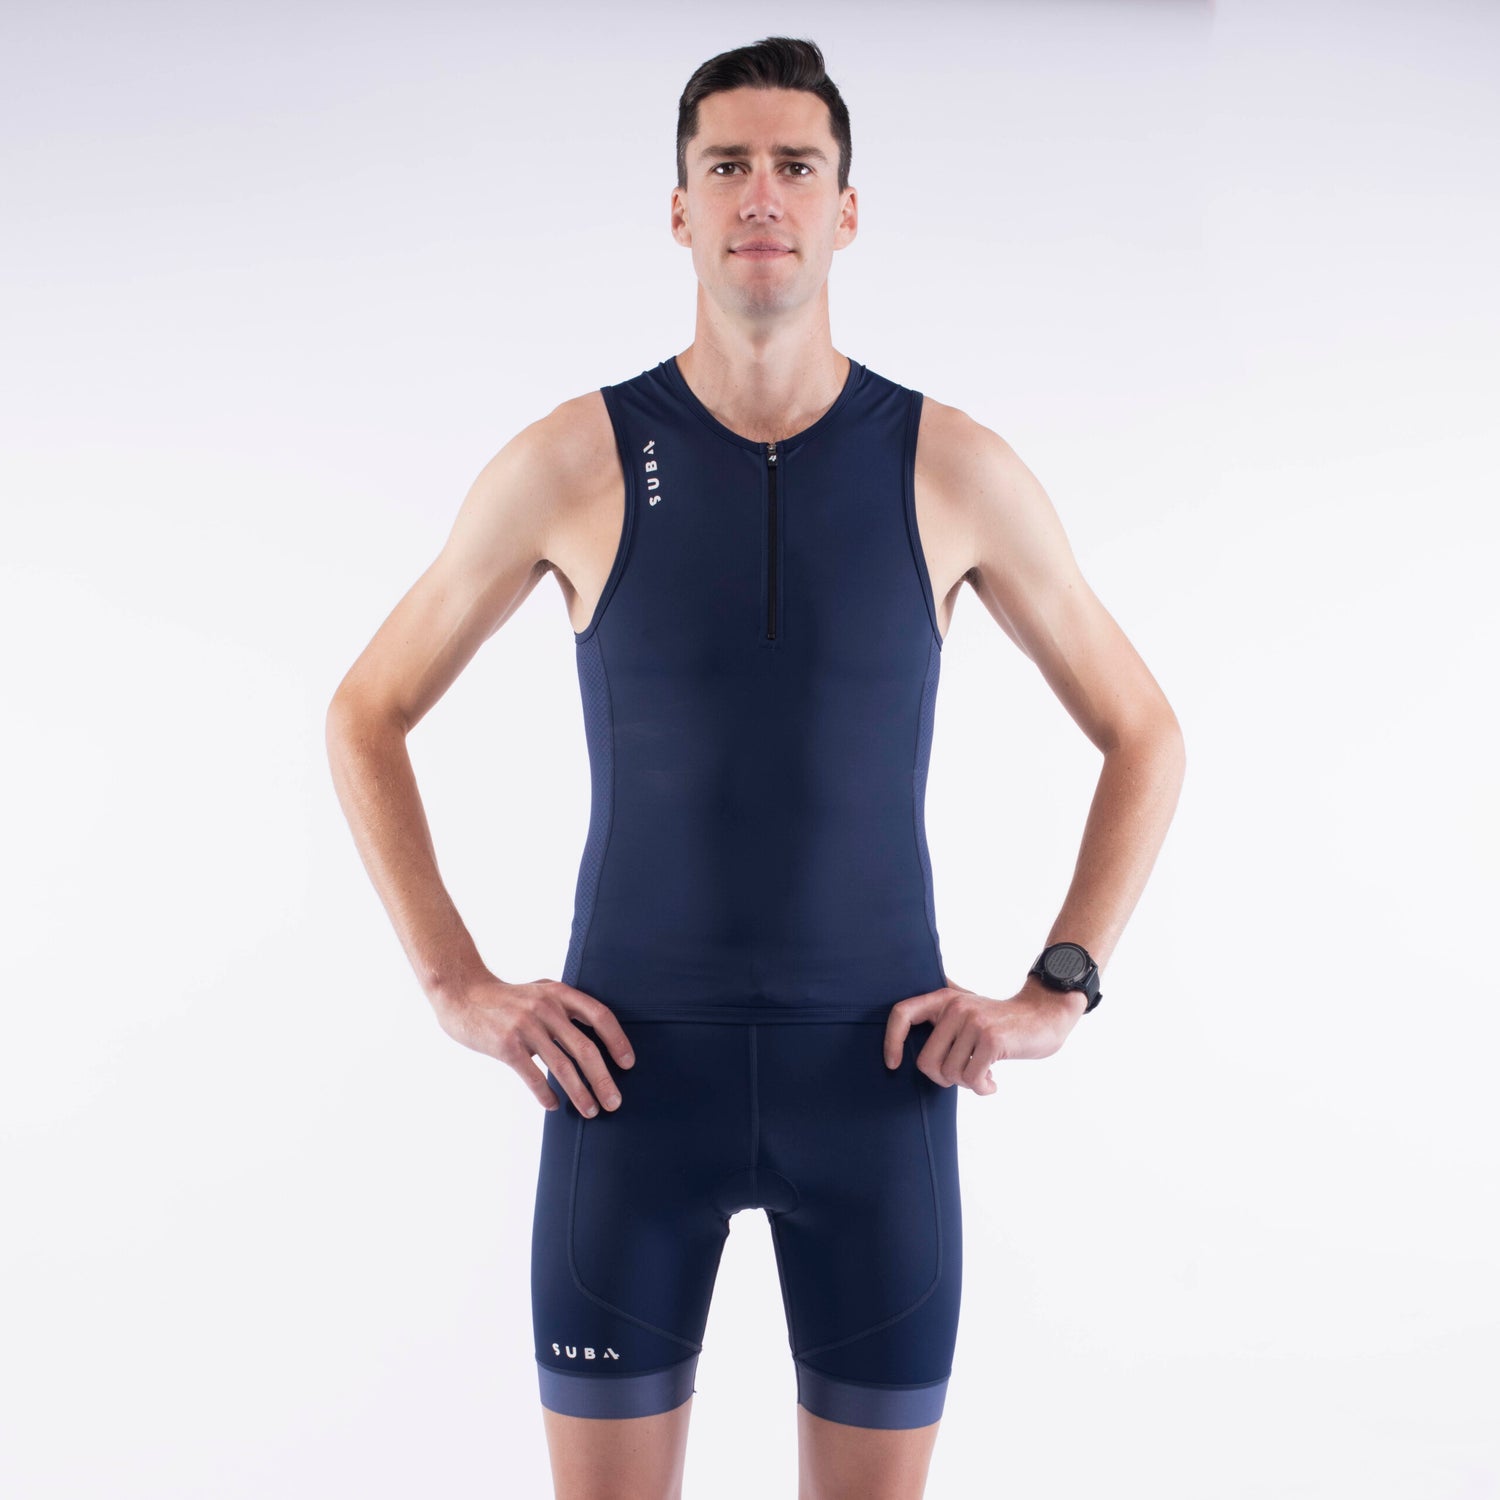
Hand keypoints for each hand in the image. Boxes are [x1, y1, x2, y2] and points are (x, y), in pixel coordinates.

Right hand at [431, 974, 633, 1116]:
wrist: (462, 995)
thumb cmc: (507, 999)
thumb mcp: (540, 992)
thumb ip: (565, 1007)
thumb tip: (597, 1038)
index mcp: (559, 993)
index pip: (600, 1015)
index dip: (617, 1041)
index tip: (628, 1064)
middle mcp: (546, 1007)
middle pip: (585, 1049)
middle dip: (603, 1079)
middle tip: (614, 1102)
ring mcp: (526, 1026)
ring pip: (562, 1067)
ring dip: (580, 1094)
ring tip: (591, 1111)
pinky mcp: (506, 1045)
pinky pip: (534, 1076)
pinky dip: (546, 1095)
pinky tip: (554, 1105)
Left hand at [883, 975, 1086, 1093]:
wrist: (1043, 1016)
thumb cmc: (1000, 1021)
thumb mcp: (967, 1007)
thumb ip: (941, 1014)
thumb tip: (903, 1026)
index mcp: (944, 998)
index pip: (902, 1013)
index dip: (891, 1041)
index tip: (893, 1065)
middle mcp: (955, 1007)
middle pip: (926, 1061)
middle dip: (943, 1078)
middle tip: (963, 1074)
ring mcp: (974, 1022)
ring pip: (950, 1074)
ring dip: (967, 1082)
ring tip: (983, 1073)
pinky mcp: (991, 1039)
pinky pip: (972, 1079)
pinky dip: (982, 1087)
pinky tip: (993, 1081)